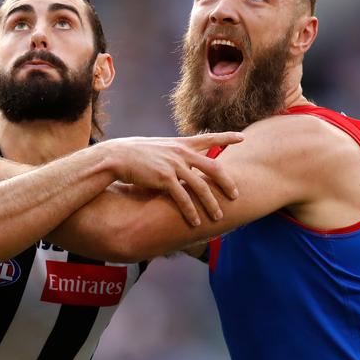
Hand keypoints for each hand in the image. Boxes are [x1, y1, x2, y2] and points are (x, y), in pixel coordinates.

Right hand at [102, 132, 243, 226]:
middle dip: (227, 182)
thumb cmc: (136, 153)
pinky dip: (191, 211)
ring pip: (200, 186)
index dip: (227, 137)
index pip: (209, 137)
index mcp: (181, 143)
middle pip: (213, 167)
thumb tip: (186, 163)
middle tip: (235, 195)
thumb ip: (176, 154)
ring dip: (211, 203)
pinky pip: (183, 197)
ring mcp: (174, 165)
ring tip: (218, 216)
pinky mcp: (164, 178)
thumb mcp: (160, 148)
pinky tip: (196, 222)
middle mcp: (181, 152)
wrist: (117, 156)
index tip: (242, 137)